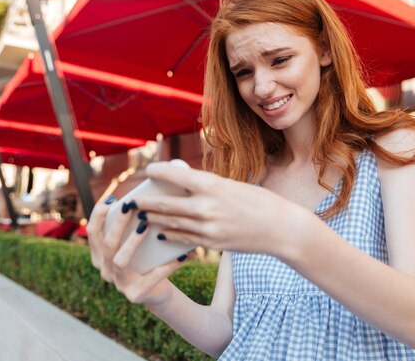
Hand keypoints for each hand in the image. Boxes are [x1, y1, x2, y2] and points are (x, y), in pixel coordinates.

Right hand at [87, 197, 187, 306]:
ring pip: (120, 260)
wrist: (159, 291)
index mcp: (101, 255)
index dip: (99, 214)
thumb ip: (135, 224)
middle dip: (118, 223)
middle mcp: (105, 269)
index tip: (112, 198)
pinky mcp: (135, 295)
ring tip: (145, 226)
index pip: (93, 231)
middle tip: (130, 206)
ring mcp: (119, 284)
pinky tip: (183, 254)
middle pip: (106, 243)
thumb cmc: (148, 258)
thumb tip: (149, 200)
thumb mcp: (139, 242)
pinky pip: (152, 277)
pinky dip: (169, 265)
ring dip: (132, 242)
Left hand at [133, 162, 303, 254]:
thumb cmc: (259, 201)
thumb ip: (207, 187)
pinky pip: (184, 239)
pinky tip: (161, 231)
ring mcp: (208, 229)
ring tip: (142, 215)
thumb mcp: (232, 186)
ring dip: (154, 219)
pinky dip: (171, 234)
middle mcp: (206, 207)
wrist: (282, 229)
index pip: (175, 175)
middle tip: (132, 200)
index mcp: (212, 185)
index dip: (157, 172)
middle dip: (146, 201)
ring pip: (171, 222)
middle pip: (166, 203)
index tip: (148, 170)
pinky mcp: (212, 245)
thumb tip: (183, 185)